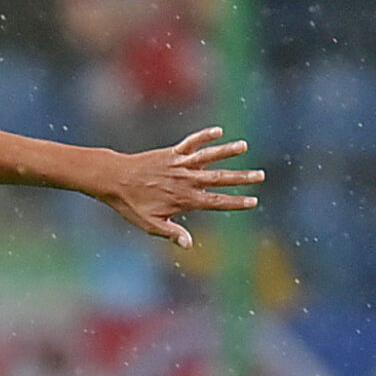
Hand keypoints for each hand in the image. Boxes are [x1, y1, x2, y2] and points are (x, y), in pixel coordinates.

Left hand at [98, 127, 263, 247]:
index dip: (236, 202)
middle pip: (219, 178)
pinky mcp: (171, 153)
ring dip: (227, 151)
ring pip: (209, 157)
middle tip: (261, 175)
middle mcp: (186, 180)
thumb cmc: (130, 205)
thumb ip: (171, 233)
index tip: (253, 201)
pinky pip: (191, 143)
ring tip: (244, 146)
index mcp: (184, 199)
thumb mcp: (150, 224)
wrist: (113, 179)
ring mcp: (179, 165)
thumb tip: (189, 245)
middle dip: (241, 177)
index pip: (216, 201)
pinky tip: (218, 131)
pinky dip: (204, 136)